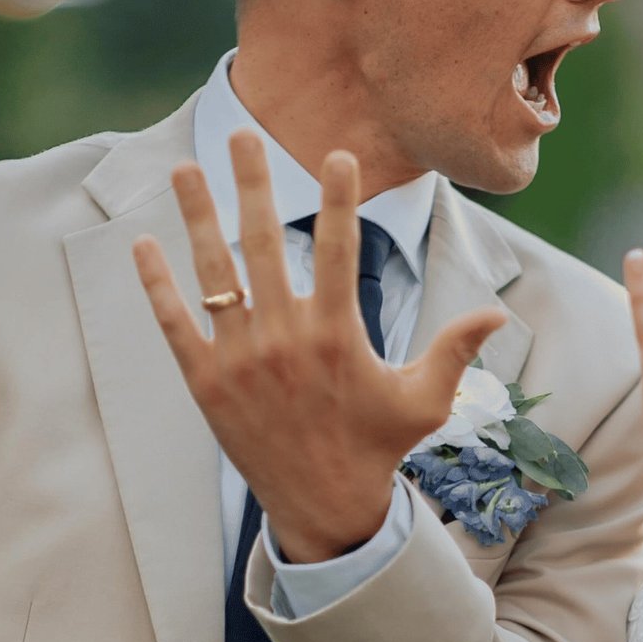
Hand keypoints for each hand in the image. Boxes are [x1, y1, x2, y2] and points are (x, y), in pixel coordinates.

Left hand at [133, 132, 506, 562]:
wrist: (323, 506)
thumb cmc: (378, 447)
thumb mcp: (425, 399)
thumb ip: (455, 348)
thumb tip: (499, 312)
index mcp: (337, 335)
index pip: (339, 251)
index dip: (339, 200)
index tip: (337, 155)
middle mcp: (284, 340)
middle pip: (265, 244)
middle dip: (254, 184)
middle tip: (242, 135)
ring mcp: (239, 360)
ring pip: (214, 274)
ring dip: (198, 217)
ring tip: (187, 169)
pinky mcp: (204, 383)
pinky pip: (174, 323)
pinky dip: (157, 285)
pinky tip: (143, 244)